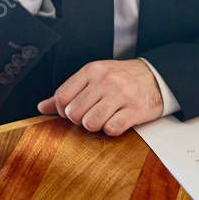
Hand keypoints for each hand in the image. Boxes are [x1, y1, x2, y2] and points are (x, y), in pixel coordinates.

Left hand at [36, 59, 162, 135]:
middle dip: (79, 120)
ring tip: (103, 118)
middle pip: (74, 113)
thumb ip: (68, 92)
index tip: (74, 111)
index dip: (64, 111)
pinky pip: (112, 129)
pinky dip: (112, 129)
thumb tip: (42, 107)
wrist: (156, 77)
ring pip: (90, 123)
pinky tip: (117, 120)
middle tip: (91, 115)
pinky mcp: (135, 110)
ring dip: (95, 126)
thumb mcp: (94, 78)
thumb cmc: (121, 78)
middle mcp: (105, 80)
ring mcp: (121, 95)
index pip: (62, 97)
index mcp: (92, 70)